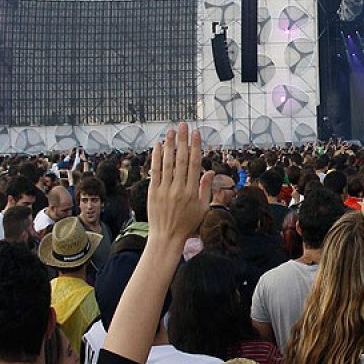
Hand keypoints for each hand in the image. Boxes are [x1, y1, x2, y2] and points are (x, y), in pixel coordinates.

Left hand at [146, 123, 213, 248]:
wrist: (167, 237)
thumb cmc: (188, 224)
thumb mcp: (203, 208)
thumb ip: (206, 189)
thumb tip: (210, 171)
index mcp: (192, 191)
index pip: (194, 164)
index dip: (195, 147)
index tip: (196, 133)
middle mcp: (179, 188)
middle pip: (181, 159)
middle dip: (182, 140)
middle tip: (183, 125)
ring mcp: (165, 189)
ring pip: (168, 163)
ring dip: (169, 145)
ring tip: (170, 131)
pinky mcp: (153, 192)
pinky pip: (155, 171)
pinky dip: (156, 158)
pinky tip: (157, 146)